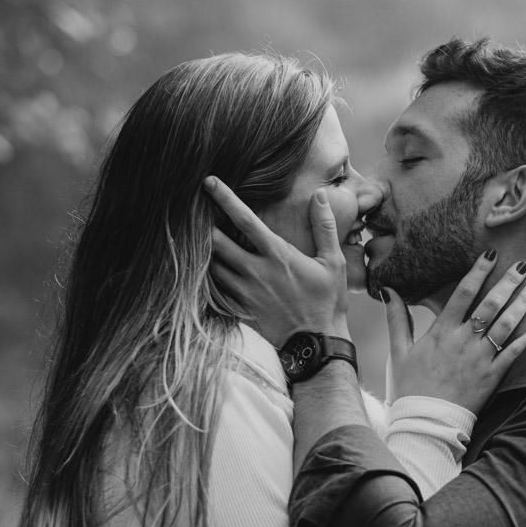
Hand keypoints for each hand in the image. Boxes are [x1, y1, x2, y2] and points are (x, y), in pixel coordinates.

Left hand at [206, 176, 348, 344]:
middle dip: (201, 224)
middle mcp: (255, 271)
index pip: (244, 220)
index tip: (209, 182)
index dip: (224, 198)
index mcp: (277, 255)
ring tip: (195, 237)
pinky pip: (214, 290)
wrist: (316, 345)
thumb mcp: (333, 262)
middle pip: (216, 241)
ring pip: (211, 265)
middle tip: (192, 211)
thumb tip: (319, 196)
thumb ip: (324, 227)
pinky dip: (206, 277)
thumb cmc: (327, 302)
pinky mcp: (239, 309)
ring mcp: (244, 292)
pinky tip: (204, 269)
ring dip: (203, 250)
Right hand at [385, 251, 525, 413]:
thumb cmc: (409, 388)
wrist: (424, 424)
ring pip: (506, 326)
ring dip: (521, 304)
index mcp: (441, 332)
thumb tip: (387, 290)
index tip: (490, 254)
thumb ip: (397, 319)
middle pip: (489, 305)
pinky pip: (514, 354)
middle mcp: (463, 342)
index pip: (462, 294)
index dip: (478, 272)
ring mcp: (480, 359)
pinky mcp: (492, 377)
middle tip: (522, 264)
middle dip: (507, 282)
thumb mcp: (398, 352)